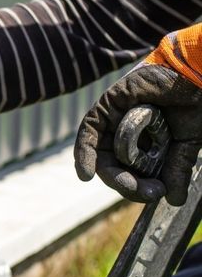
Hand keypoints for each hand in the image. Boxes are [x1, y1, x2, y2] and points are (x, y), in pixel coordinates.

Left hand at [75, 28, 201, 205]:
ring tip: (130, 185)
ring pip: (100, 153)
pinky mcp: (107, 105)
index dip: (136, 186)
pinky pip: (88, 132)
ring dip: (112, 173)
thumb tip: (174, 200)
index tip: (154, 194)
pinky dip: (85, 153)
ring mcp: (114, 118)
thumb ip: (177, 169)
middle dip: (125, 182)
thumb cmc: (195, 105)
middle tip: (145, 192)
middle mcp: (125, 130)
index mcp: (142, 140)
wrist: (199, 75)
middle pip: (112, 164)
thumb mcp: (187, 144)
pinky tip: (86, 175)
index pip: (129, 169)